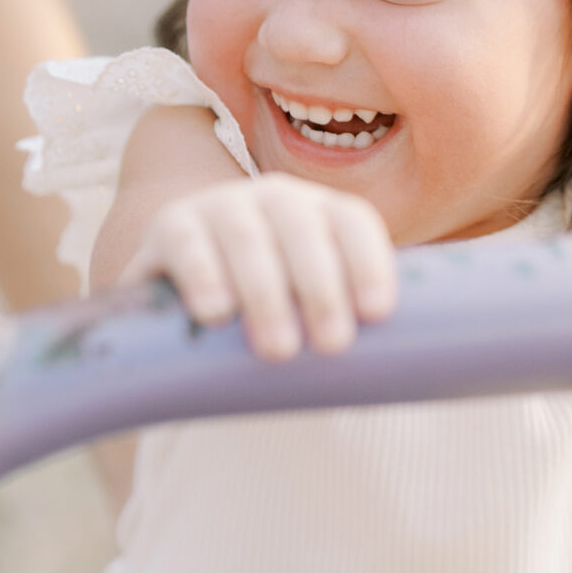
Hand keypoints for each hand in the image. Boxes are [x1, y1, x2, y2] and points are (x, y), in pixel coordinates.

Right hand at [124, 174, 396, 360]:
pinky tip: (216, 314)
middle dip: (321, 286)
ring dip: (266, 291)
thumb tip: (401, 373)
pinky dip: (203, 275)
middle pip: (303, 227)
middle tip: (332, 346)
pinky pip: (186, 242)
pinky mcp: (170, 227)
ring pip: (247, 236)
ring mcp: (219, 207)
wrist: (182, 298)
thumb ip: (343, 326)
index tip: (378, 314)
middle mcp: (274, 199)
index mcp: (321, 214)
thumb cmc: (269, 315)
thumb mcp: (308, 313)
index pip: (353, 222)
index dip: (369, 262)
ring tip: (280, 349)